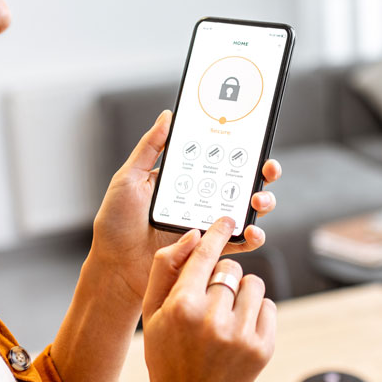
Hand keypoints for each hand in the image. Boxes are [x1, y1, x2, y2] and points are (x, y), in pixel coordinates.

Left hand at [91, 110, 282, 302]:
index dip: (242, 148)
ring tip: (258, 201)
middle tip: (267, 169)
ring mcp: (208, 225)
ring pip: (246, 210)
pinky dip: (252, 238)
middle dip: (263, 173)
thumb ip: (150, 147)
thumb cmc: (116, 222)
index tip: (254, 139)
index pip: (220, 158)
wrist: (114, 266)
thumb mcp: (129, 177)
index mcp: (186, 179)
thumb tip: (167, 116)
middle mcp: (202, 199)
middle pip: (242, 181)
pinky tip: (252, 232)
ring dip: (262, 202)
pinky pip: (239, 243)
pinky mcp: (210, 251)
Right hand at [143, 218, 275, 381]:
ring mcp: (241, 336)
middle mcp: (213, 319)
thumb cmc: (165, 353)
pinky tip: (238, 328)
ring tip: (225, 314)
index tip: (227, 219)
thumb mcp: (151, 311)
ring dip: (241, 292)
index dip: (217, 233)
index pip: (206, 255)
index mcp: (182, 306)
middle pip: (230, 269)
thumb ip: (165, 268)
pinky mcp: (263, 349)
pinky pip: (269, 306)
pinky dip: (256, 311)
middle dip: (222, 278)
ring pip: (254, 284)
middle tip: (210, 299)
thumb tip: (194, 236)